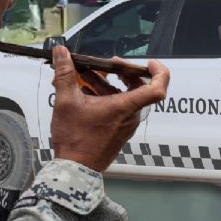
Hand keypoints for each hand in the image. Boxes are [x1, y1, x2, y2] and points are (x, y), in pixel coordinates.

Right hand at [50, 46, 168, 171]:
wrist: (76, 169)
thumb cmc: (75, 138)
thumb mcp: (66, 101)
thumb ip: (65, 74)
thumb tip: (61, 51)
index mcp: (125, 107)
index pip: (157, 88)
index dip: (159, 71)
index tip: (149, 62)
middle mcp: (131, 116)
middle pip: (138, 87)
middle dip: (122, 71)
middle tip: (107, 63)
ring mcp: (126, 124)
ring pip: (124, 96)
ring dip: (107, 83)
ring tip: (85, 75)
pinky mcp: (119, 131)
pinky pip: (118, 107)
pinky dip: (105, 96)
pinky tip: (85, 92)